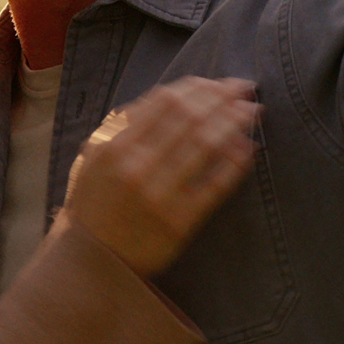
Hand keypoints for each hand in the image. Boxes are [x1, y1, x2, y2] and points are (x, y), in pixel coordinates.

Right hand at [60, 77, 259, 276]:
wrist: (91, 261)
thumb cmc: (95, 204)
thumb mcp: (94, 159)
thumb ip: (123, 127)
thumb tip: (167, 97)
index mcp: (115, 148)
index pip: (165, 102)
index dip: (198, 87)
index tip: (219, 82)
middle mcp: (137, 168)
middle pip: (190, 119)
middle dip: (223, 98)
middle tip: (245, 88)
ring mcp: (160, 196)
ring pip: (206, 147)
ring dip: (234, 123)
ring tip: (252, 112)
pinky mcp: (179, 223)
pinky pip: (214, 187)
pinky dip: (234, 164)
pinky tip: (247, 149)